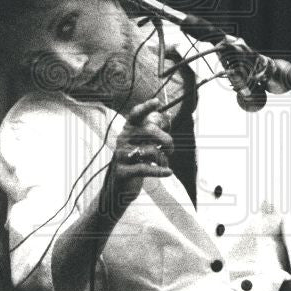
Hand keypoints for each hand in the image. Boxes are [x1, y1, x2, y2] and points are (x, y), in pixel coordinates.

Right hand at [102, 98, 173, 218]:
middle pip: (149, 131)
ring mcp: (120, 156)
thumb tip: (168, 116)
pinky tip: (168, 172)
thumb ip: (155, 131)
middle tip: (171, 150)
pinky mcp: (122, 172)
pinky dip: (159, 171)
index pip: (135, 115)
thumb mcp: (143, 146)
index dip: (145, 107)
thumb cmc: (136, 163)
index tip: (157, 102)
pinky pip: (145, 169)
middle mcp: (122, 140)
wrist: (119, 188)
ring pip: (151, 151)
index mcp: (127, 131)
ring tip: (163, 164)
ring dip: (163, 160)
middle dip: (166, 140)